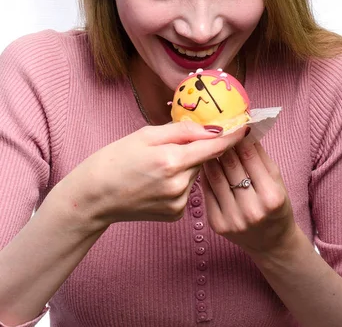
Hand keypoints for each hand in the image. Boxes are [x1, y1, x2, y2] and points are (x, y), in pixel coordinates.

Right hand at [56, 121, 245, 231]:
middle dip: (195, 149)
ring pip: (195, 175)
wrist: (96, 196)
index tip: (245, 126)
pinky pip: (187, 191)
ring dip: (186, 166)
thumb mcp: (147, 134)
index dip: (231, 136)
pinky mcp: (175, 215)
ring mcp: (178, 203)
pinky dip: (179, 182)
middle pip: (203, 160)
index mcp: (171, 161)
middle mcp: (179, 186)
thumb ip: (182, 130)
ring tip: (158, 166)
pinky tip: (158, 182)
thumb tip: (212, 127)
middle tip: (170, 146)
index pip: (212, 146)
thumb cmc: (117, 158)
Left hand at [201, 137, 295, 258]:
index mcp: (271, 196)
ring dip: (210, 155)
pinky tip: (205, 162)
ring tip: (207, 142)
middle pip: (230, 165)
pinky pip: (207, 191)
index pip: (249, 157)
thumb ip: (260, 155)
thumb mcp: (276, 179)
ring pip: (215, 176)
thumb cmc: (276, 205)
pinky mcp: (217, 224)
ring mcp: (233, 219)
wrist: (272, 243)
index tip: (231, 124)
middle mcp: (252, 210)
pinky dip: (205, 174)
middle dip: (222, 143)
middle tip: (215, 129)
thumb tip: (243, 127)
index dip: (238, 137)